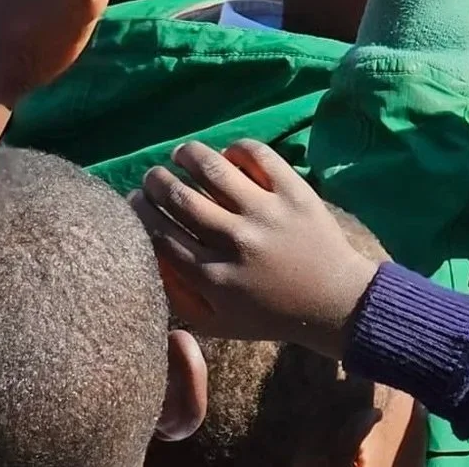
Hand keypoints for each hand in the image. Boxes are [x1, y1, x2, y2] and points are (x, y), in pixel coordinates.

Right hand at [131, 139, 381, 356]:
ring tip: (181, 153)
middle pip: (180, 198)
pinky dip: (237, 148)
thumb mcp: (215, 321)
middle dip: (157, 181)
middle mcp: (235, 240)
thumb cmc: (269, 314)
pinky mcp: (295, 192)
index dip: (141, 210)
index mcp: (211, 275)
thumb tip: (144, 255)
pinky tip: (228, 153)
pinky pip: (259, 156)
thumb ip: (176, 295)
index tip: (134, 199)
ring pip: (213, 168)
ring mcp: (266, 213)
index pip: (159, 232)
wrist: (334, 301)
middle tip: (153, 175)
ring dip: (189, 155)